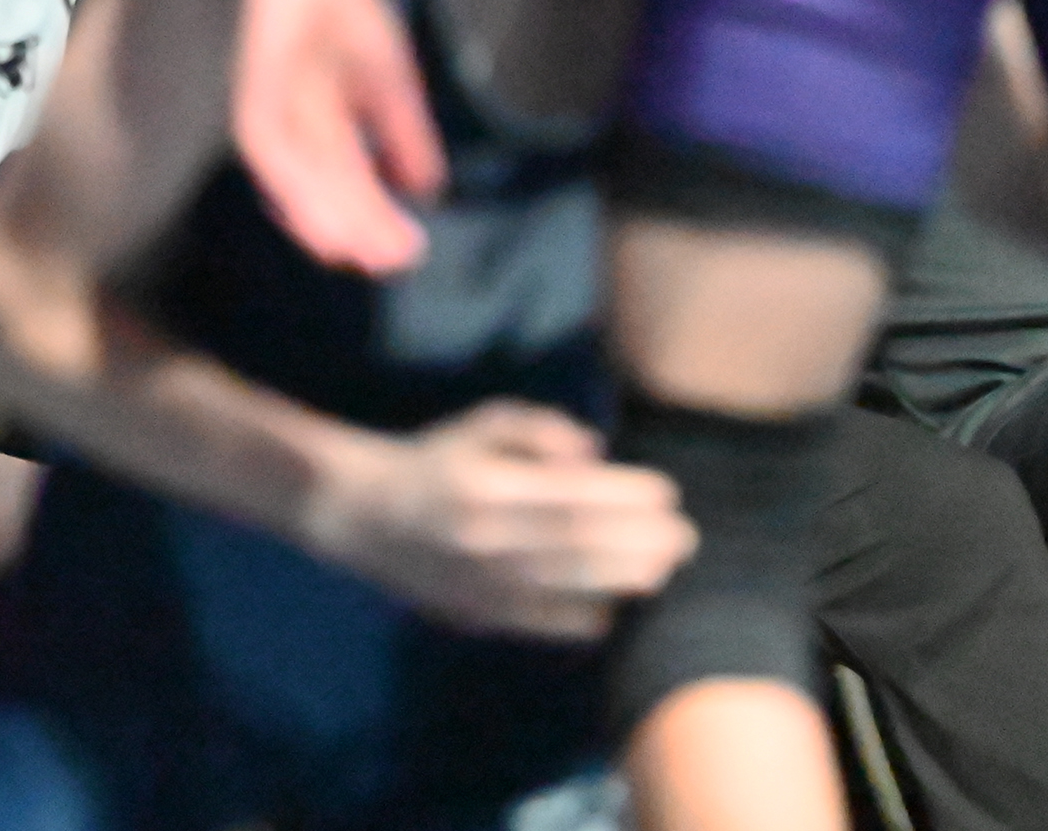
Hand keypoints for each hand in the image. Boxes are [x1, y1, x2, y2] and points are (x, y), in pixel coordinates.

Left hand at [232, 0, 443, 274]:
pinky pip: (262, 127)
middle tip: (389, 262)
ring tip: (353, 242)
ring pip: (288, 170)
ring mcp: (268, 96)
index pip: (340, 188)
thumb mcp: (387, 78)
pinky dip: (284, 163)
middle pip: (315, 188)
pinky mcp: (253, 71)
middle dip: (350, 227)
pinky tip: (309, 188)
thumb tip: (428, 192)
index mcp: (315, 128)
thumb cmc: (340, 8)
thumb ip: (404, 135)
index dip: (367, 224)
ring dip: (319, 207)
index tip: (405, 256)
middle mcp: (287, 121)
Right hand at [302, 400, 695, 641]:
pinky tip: (614, 596)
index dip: (626, 498)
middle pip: (583, 548)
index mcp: (485, 488)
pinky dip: (594, 612)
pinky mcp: (487, 615)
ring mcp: (487, 585)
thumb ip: (537, 429)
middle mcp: (487, 541)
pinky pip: (555, 623)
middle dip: (643, 543)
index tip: (665, 492)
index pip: (572, 497)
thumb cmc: (433, 461)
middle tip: (684, 536)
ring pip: (576, 589)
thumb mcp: (478, 425)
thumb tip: (593, 454)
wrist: (364, 515)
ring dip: (628, 578)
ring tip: (662, 565)